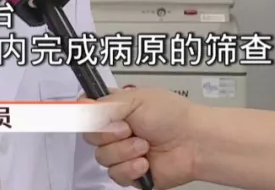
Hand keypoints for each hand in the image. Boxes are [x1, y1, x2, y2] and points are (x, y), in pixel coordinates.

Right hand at [81, 87, 200, 188]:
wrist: (194, 142)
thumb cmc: (172, 116)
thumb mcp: (134, 99)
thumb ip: (103, 104)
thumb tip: (81, 106)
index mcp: (115, 109)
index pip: (85, 111)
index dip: (83, 114)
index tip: (87, 116)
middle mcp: (116, 130)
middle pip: (90, 136)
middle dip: (108, 134)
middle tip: (127, 129)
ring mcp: (123, 153)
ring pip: (102, 157)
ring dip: (124, 151)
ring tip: (144, 145)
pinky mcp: (131, 173)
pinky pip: (115, 175)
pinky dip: (130, 168)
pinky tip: (145, 162)